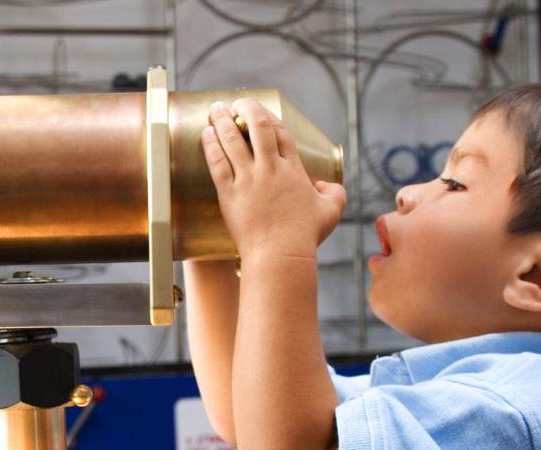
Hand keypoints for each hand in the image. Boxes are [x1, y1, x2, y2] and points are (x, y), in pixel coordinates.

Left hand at [202, 97, 345, 262]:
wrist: (280, 255)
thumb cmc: (304, 236)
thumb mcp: (331, 212)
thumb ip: (334, 193)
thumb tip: (325, 185)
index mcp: (293, 170)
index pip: (280, 133)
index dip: (268, 117)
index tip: (258, 110)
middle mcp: (270, 169)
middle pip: (256, 128)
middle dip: (245, 109)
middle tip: (236, 102)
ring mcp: (248, 180)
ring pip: (232, 141)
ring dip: (222, 121)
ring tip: (215, 108)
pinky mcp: (229, 194)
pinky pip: (217, 162)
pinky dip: (211, 145)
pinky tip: (205, 133)